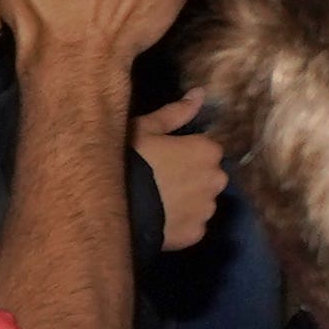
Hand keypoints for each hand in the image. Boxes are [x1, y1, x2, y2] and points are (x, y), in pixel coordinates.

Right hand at [133, 95, 225, 253]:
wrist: (112, 205)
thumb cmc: (131, 159)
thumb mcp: (147, 127)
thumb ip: (178, 112)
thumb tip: (200, 93)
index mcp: (207, 151)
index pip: (207, 149)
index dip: (187, 152)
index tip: (167, 157)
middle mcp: (216, 180)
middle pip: (209, 176)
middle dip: (192, 177)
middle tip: (161, 180)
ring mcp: (207, 210)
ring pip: (202, 202)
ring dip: (188, 201)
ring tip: (158, 201)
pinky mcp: (196, 235)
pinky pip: (192, 226)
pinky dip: (180, 223)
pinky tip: (159, 219)